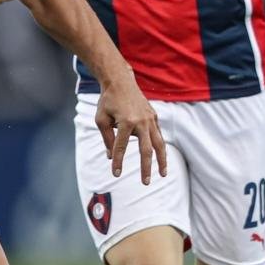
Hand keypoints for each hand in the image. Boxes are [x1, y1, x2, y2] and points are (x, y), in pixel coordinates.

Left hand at [95, 70, 167, 184]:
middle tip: (145, 182)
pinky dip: (160, 148)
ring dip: (162, 160)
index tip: (115, 174)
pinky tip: (160, 158)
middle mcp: (141, 122)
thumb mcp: (101, 119)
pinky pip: (158, 135)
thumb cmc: (107, 101)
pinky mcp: (154, 117)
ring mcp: (150, 119)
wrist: (121, 82)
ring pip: (159, 144)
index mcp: (126, 122)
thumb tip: (112, 156)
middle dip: (146, 167)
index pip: (121, 147)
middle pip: (146, 149)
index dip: (118, 162)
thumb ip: (107, 138)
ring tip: (163, 174)